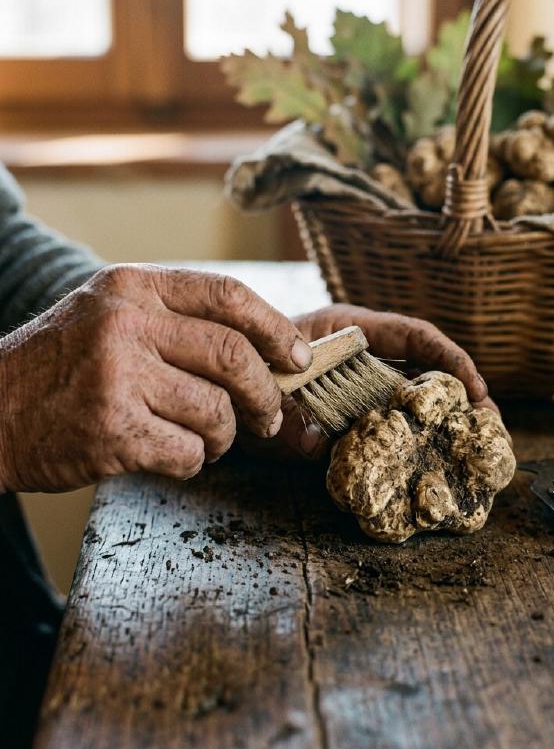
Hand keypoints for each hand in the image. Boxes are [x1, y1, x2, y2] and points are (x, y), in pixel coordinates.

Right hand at [0, 264, 311, 492]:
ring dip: (224, 436)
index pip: (230, 296)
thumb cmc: (60, 367)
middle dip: (266, 394)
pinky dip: (194, 461)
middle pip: (235, 356)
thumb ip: (178, 322)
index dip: (276, 329)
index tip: (298, 357)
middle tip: (268, 417)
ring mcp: (117, 376)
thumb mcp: (110, 316)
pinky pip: (189, 452)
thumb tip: (267, 351)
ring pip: (216, 411)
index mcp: (134, 287)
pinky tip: (171, 456)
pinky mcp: (111, 430)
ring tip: (206, 439)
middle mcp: (126, 323)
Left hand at [253, 303, 493, 459]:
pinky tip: (434, 456)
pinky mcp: (353, 410)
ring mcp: (359, 382)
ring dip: (445, 416)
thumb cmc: (239, 369)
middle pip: (424, 365)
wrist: (214, 381)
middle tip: (490, 426)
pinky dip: (415, 435)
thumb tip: (318, 442)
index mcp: (346, 330)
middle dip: (461, 392)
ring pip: (413, 393)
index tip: (474, 389)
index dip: (450, 359)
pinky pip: (391, 419)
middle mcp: (361, 354)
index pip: (411, 334)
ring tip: (475, 444)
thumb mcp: (261, 386)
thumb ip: (285, 410)